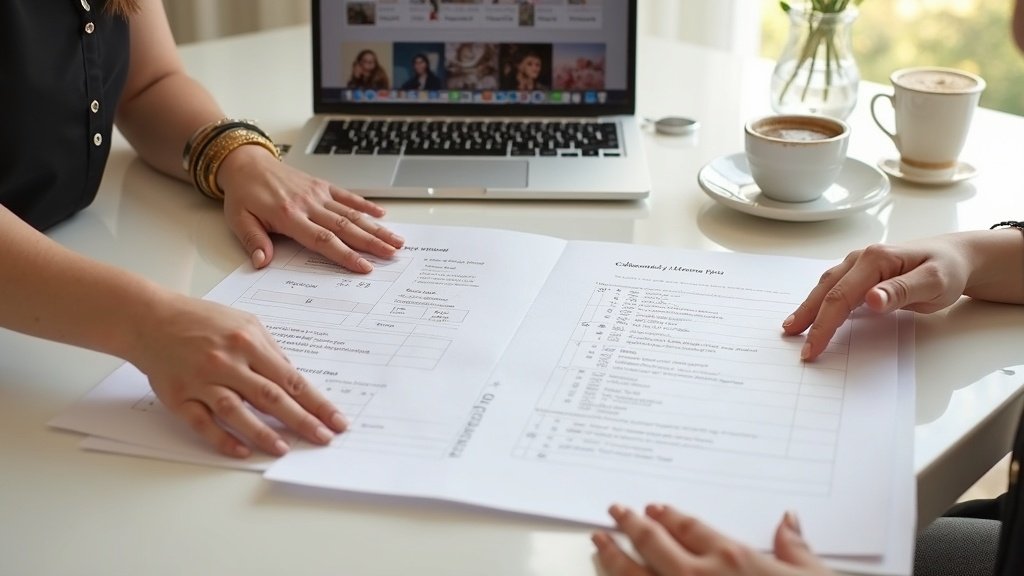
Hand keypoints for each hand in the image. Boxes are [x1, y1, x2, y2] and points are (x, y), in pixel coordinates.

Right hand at [128, 292, 346, 457]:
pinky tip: (241, 450)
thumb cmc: (201, 320)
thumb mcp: (245, 323)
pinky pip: (202, 423)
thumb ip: (271, 351)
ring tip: (284, 449)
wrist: (150, 318)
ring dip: (262, 433)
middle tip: (323, 438)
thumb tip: (293, 379)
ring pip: (236, 411)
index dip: (316, 402)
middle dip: (301, 420)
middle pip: (271, 396)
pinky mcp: (179, 396)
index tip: (336, 420)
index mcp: (248, 342)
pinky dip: (222, 438)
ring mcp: (201, 380)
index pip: (291, 379)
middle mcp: (227, 362)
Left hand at [217, 145, 404, 272]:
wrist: (245, 163)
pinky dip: (365, 205)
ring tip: (395, 240)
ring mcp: (317, 194)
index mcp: (289, 216)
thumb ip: (254, 241)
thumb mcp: (239, 220)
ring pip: (351, 214)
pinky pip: (346, 196)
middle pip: (345, 227)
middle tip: (392, 254)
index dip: (345, 255)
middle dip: (371, 243)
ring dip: (375, 228)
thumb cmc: (243, 193)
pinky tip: (381, 215)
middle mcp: (308, 204)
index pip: (322, 240)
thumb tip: (263, 262)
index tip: (364, 266)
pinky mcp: (321, 186)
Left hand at [593, 504, 832, 575]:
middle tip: (615, 511)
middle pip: (654, 543)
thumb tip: (788, 520)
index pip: (690, 529)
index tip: (653, 508)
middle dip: (632, 525)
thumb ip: (795, 550)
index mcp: (733, 559)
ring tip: (599, 542)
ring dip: (614, 557)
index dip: (669, 517)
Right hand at [782, 236, 974, 360]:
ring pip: (827, 286)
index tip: (812, 348)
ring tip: (793, 326)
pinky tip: (813, 312)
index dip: (823, 323)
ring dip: (809, 307)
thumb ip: (901, 291)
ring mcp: (860, 264)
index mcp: (875, 259)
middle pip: (827, 289)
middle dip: (807, 315)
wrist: (957, 257)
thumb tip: (870, 300)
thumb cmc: (948, 270)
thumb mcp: (934, 283)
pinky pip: (835, 287)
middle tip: (791, 338)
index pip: (841, 296)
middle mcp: (861, 258)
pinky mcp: (862, 273)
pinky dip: (820, 301)